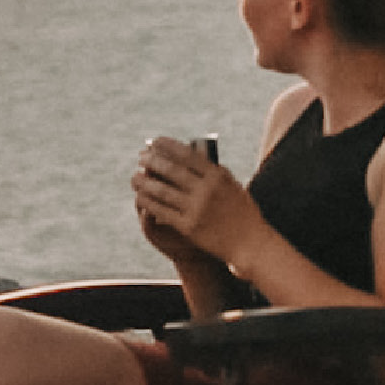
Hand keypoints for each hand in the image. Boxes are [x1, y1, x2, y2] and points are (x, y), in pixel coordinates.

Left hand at [131, 137, 249, 274]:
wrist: (249, 243)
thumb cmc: (241, 212)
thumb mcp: (232, 185)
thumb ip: (212, 171)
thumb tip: (189, 155)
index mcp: (218, 176)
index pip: (187, 154)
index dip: (167, 146)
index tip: (154, 141)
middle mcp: (206, 190)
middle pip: (171, 170)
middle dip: (152, 161)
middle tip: (141, 157)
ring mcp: (196, 209)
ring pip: (162, 191)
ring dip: (144, 182)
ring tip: (134, 177)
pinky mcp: (188, 227)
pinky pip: (162, 211)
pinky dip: (148, 202)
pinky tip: (140, 196)